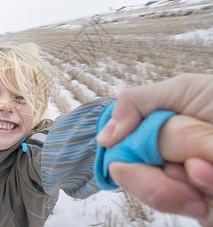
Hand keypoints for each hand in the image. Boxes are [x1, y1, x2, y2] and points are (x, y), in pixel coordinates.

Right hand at [96, 74, 212, 224]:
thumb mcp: (181, 91)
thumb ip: (136, 104)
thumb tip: (104, 138)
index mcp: (152, 139)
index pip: (122, 163)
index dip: (133, 167)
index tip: (156, 161)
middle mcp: (166, 164)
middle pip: (143, 186)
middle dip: (168, 174)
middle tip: (195, 164)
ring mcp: (188, 188)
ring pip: (171, 202)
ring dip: (196, 186)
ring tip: (212, 173)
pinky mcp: (208, 209)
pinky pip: (202, 215)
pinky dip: (209, 201)